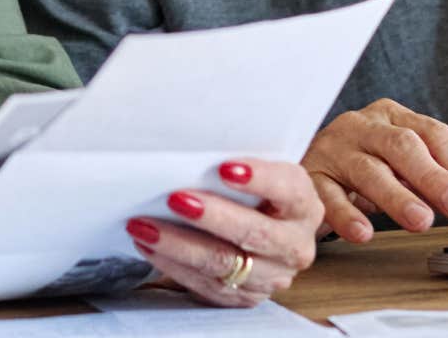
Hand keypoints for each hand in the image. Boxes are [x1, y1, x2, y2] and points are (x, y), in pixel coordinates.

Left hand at [126, 160, 321, 306]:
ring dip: (178, 244)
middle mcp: (295, 244)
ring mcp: (272, 275)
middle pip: (254, 232)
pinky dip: (173, 264)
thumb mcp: (258, 174)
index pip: (288, 191)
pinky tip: (149, 246)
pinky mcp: (246, 296)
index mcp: (303, 206)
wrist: (266, 231)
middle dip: (211, 216)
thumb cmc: (254, 194)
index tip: (225, 168)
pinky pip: (206, 285)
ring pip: (223, 262)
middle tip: (175, 199)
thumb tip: (190, 151)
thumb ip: (237, 167)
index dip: (260, 179)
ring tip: (144, 226)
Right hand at [303, 98, 447, 242]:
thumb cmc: (376, 164)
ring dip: (395, 195)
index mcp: (393, 116)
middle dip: (432, 176)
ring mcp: (332, 150)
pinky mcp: (309, 178)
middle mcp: (361, 126)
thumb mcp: (423, 161)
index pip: (431, 132)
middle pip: (400, 144)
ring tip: (421, 221)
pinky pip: (325, 194)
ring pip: (365, 169)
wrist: (313, 173)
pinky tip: (364, 233)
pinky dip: (344, 213)